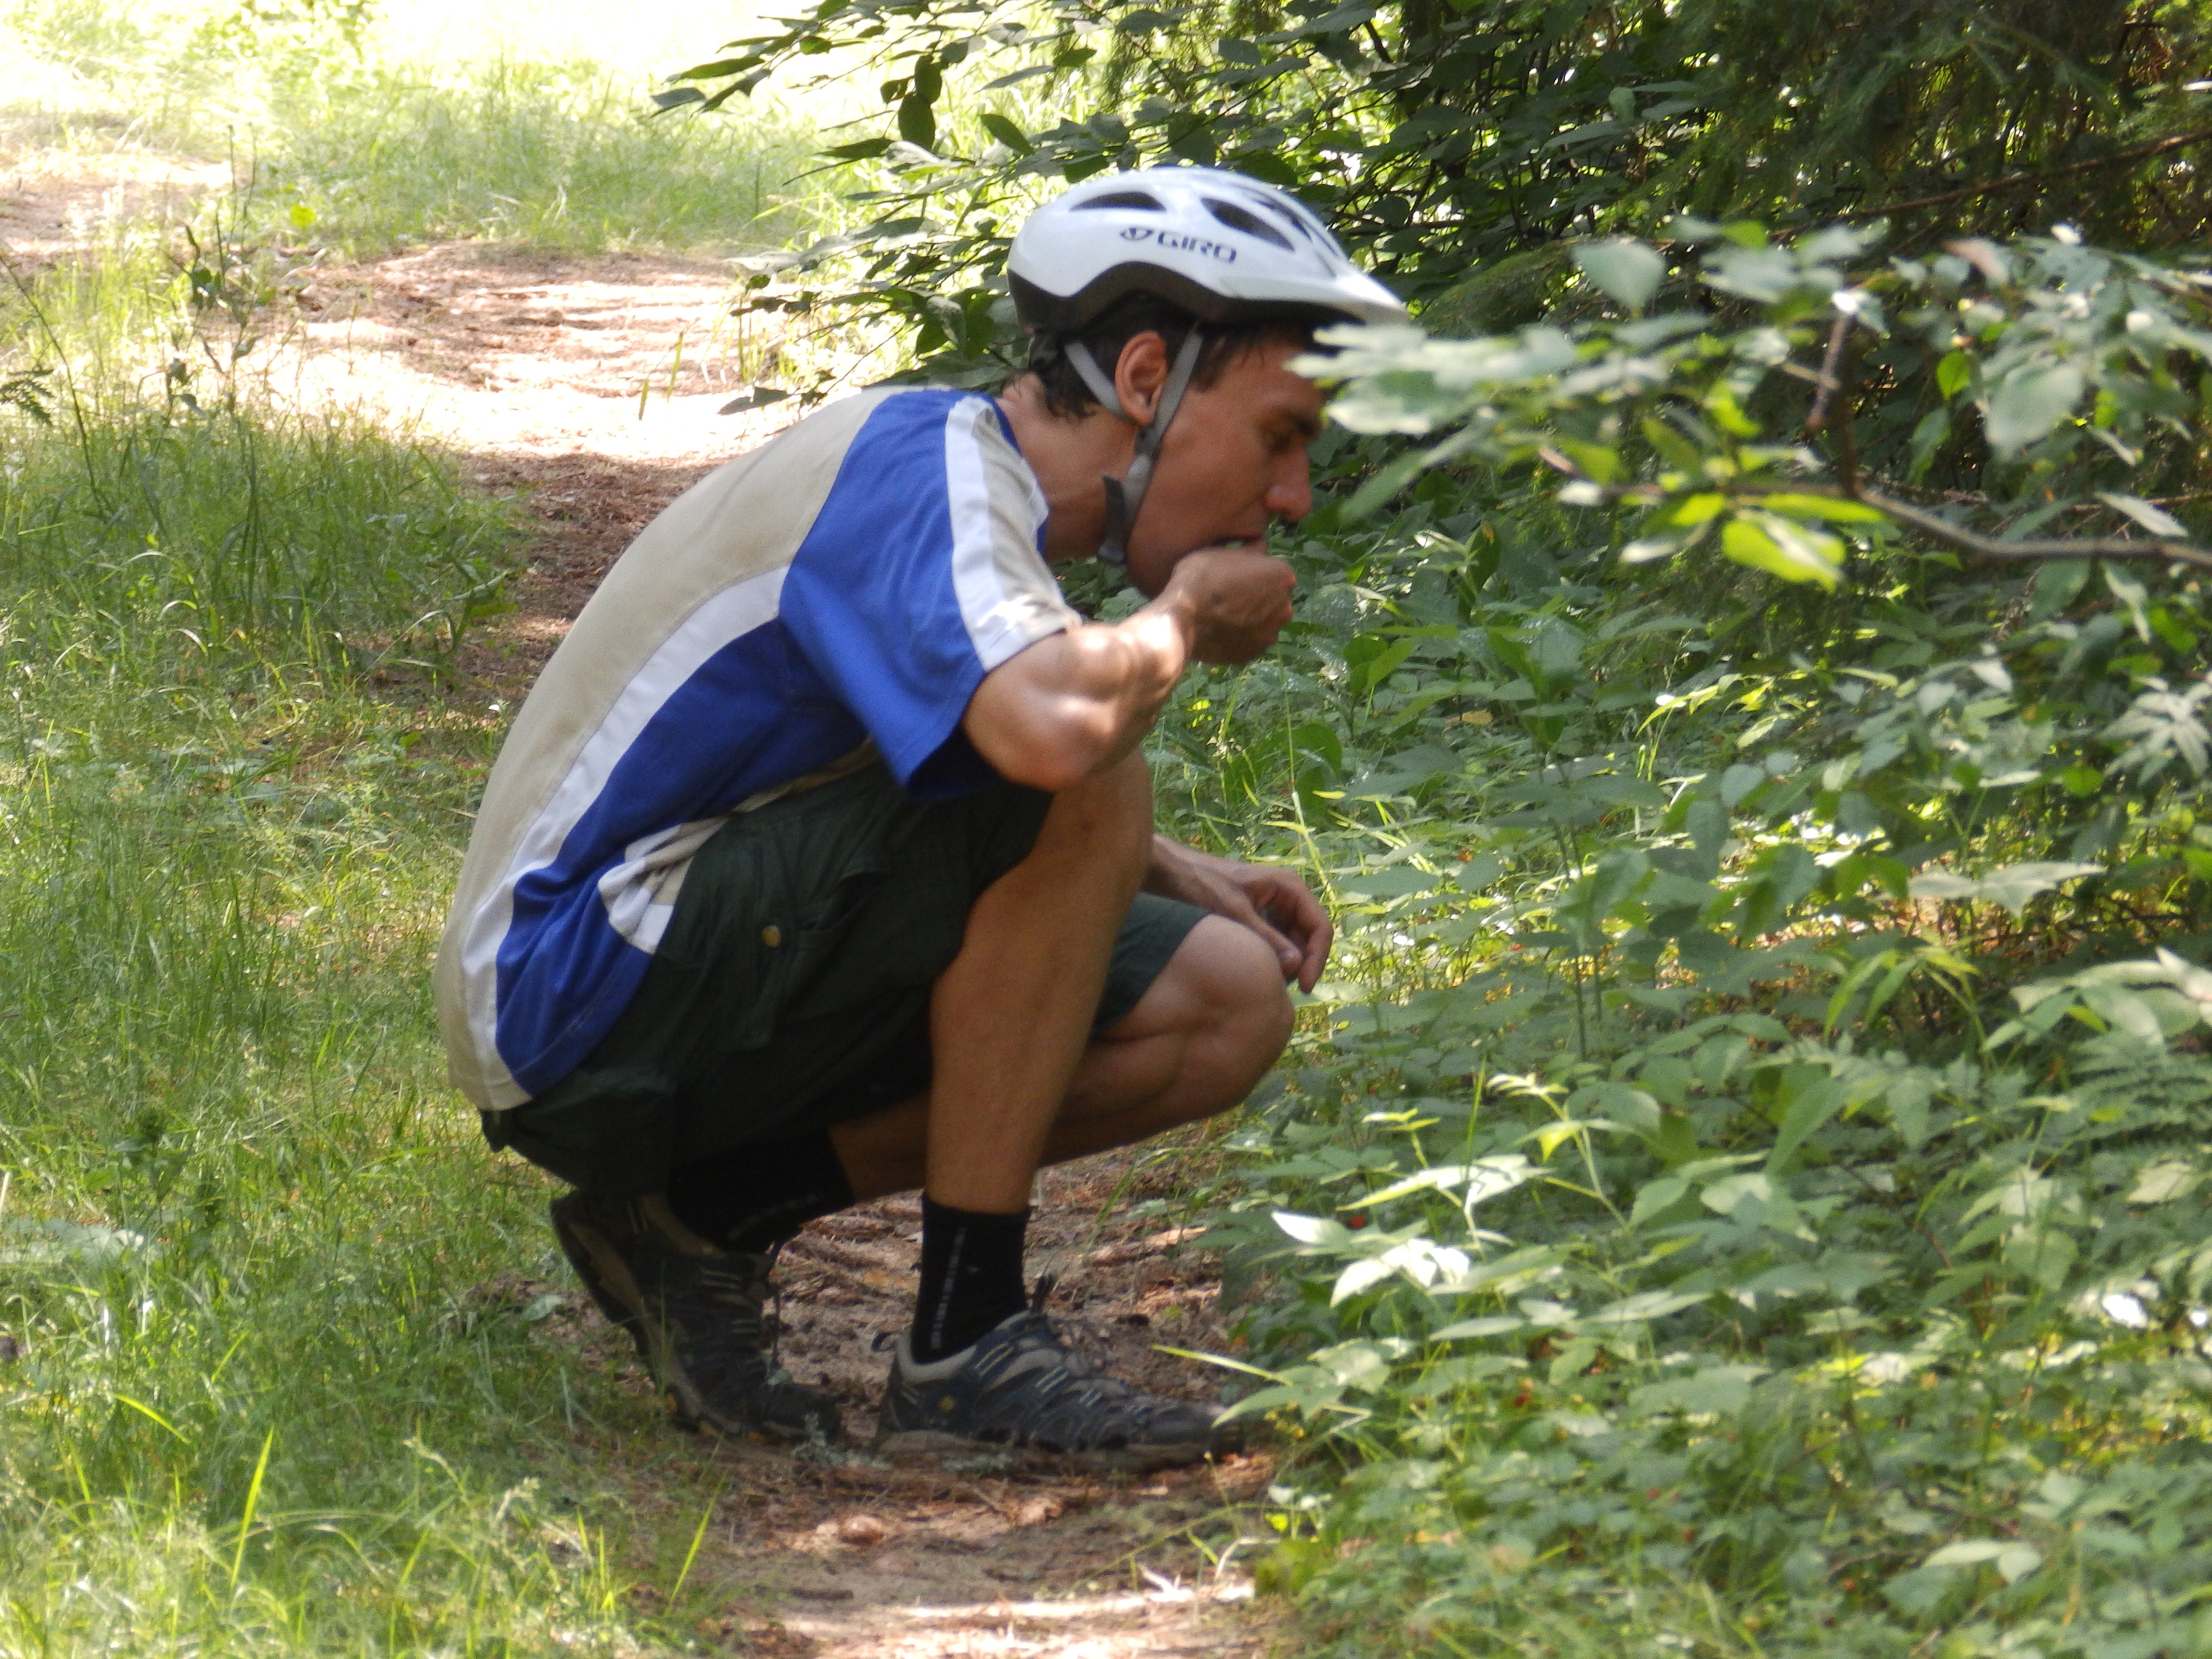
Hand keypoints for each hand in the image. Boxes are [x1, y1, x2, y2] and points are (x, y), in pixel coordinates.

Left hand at [1146, 836, 1332, 991]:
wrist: (1170, 871)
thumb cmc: (1201, 883)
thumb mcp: (1235, 913)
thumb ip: (1266, 939)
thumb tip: (1296, 965)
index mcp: (1289, 887)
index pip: (1320, 927)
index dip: (1316, 959)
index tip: (1304, 986)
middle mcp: (1287, 896)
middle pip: (1309, 937)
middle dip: (1301, 964)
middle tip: (1282, 989)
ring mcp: (1273, 907)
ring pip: (1293, 943)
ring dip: (1287, 963)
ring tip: (1269, 983)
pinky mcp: (1258, 917)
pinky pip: (1276, 942)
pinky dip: (1272, 958)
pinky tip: (1257, 972)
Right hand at [1157, 543, 1295, 663]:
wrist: (1182, 620)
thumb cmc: (1201, 578)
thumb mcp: (1221, 551)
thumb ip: (1248, 550)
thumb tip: (1260, 546)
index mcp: (1283, 576)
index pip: (1272, 571)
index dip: (1251, 571)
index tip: (1232, 574)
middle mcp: (1285, 608)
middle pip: (1271, 598)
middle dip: (1255, 596)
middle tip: (1226, 594)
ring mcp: (1270, 634)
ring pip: (1261, 622)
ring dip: (1248, 618)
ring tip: (1220, 614)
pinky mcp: (1253, 654)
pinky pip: (1247, 641)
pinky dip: (1237, 637)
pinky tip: (1217, 629)